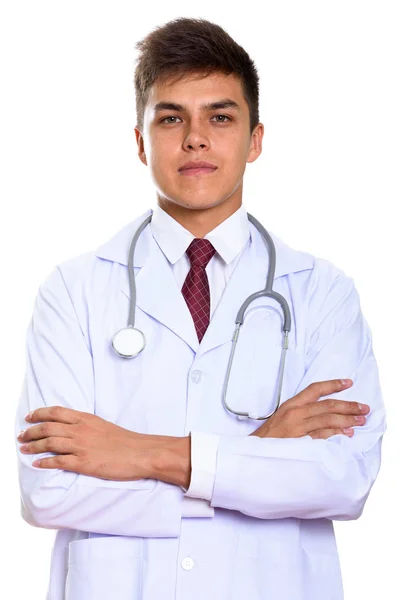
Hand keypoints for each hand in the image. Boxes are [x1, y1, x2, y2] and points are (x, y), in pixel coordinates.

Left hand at [17, 406, 165, 480]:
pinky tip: (37, 464)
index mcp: (86, 418)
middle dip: (30, 431)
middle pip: (48, 427)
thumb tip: (71, 428)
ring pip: (49, 443)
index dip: (39, 414)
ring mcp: (81, 446)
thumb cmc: (125, 441)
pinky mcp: (84, 463)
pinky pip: (58, 462)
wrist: (140, 452)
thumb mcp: (103, 425)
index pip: (56, 412)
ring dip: (33, 446)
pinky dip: (45, 462)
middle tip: (21, 436)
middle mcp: (81, 430)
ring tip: (24, 449)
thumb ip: (86, 425)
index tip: (29, 417)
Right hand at [249, 379, 369, 438]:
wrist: (255, 451)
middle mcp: (295, 413)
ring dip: (347, 419)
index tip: (348, 383)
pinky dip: (337, 434)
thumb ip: (301, 412)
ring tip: (360, 420)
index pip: (315, 389)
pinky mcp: (301, 442)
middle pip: (327, 405)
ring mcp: (298, 428)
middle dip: (348, 405)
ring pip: (328, 419)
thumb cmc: (269, 436)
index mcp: (291, 404)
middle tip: (363, 407)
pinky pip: (323, 436)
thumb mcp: (283, 417)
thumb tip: (324, 411)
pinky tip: (347, 433)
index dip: (333, 385)